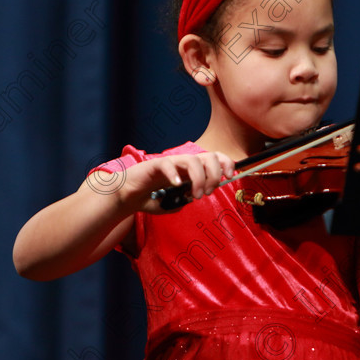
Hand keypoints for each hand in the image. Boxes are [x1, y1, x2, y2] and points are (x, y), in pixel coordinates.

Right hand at [114, 152, 235, 213]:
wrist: (128, 197)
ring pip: (193, 160)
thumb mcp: (174, 203)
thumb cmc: (151, 198)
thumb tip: (194, 198)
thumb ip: (185, 200)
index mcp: (191, 170)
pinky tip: (176, 185)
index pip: (214, 158)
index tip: (231, 176)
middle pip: (209, 156)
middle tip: (209, 192)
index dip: (227, 163)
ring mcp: (170, 163)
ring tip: (195, 195)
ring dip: (199, 178)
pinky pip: (168, 164)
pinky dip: (175, 175)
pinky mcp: (155, 165)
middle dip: (215, 174)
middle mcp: (183, 163)